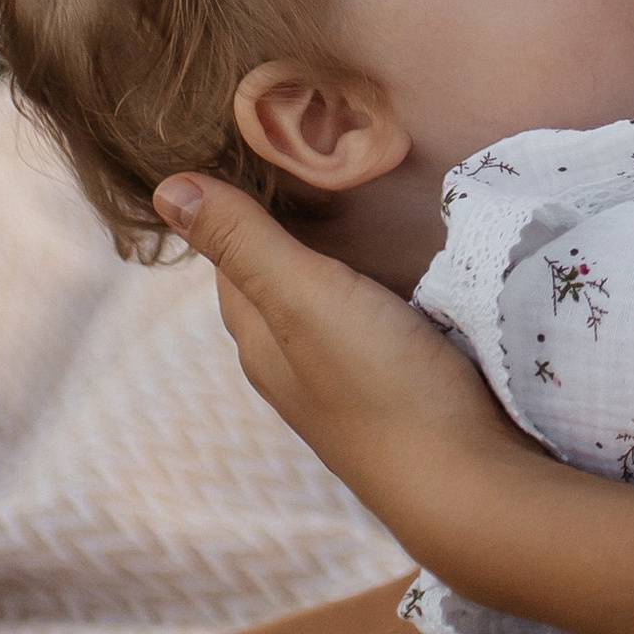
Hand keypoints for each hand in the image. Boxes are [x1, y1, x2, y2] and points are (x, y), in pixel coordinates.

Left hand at [151, 171, 544, 571]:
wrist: (467, 481)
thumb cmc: (381, 385)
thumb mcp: (306, 299)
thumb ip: (246, 243)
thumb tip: (167, 188)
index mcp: (260, 342)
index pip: (232, 259)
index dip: (245, 204)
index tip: (275, 151)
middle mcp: (295, 365)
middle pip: (280, 281)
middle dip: (297, 227)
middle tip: (331, 164)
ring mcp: (350, 382)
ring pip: (331, 304)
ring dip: (345, 259)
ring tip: (374, 201)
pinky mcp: (401, 388)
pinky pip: (378, 323)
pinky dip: (384, 288)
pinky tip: (415, 270)